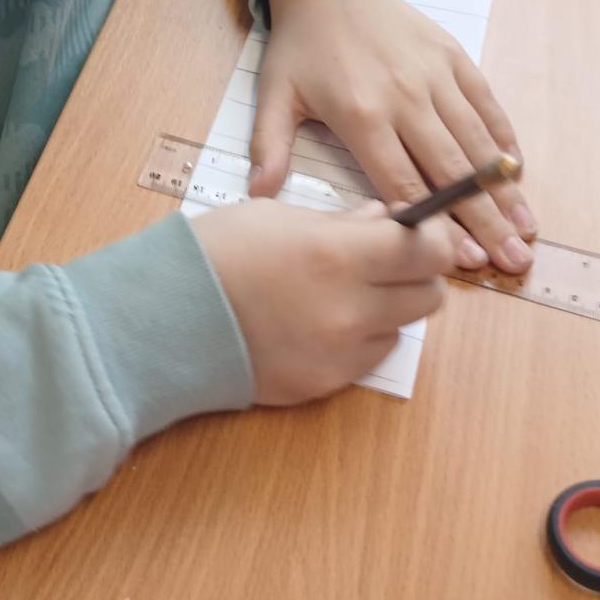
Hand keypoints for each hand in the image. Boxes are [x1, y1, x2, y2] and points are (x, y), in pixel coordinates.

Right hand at [193, 197, 459, 404]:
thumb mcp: (278, 215)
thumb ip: (341, 222)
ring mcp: (339, 353)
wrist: (167, 316)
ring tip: (348, 289)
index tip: (419, 228)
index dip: (432, 236)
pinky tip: (323, 319)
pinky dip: (361, 336)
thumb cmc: (218, 250)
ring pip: (403, 329)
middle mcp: (349, 309)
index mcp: (337, 255)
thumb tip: (384, 220)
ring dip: (390, 306)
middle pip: (430, 296)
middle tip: (386, 258)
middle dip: (417, 273)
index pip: (426, 250)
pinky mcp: (325, 384)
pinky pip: (368, 357)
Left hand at [250, 0, 535, 273]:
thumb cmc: (302, 45)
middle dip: (484, 221)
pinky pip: (485, 103)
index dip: (435, 227)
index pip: (404, 185)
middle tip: (513, 261)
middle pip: (451, 173)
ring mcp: (434, 75)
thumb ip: (269, 145)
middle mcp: (405, 98)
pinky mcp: (452, 55)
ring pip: (476, 143)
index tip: (463, 261)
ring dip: (504, 189)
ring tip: (526, 230)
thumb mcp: (275, 92)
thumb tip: (258, 194)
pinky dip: (503, 138)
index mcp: (361, 116)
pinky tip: (519, 171)